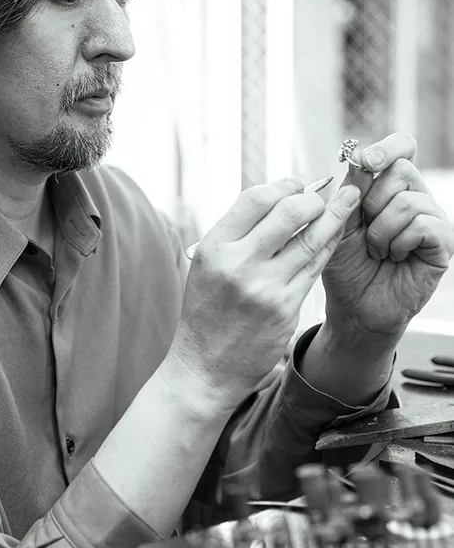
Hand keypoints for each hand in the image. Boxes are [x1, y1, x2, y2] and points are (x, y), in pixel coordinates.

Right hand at [170, 178, 360, 401]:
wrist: (204, 366)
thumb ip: (236, 235)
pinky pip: (315, 267)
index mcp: (215, 247)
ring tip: (346, 202)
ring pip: (310, 239)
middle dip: (313, 198)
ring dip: (333, 217)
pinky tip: (335, 236)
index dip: (282, 185)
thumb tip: (276, 201)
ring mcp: (265, 287)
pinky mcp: (286, 307)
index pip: (255, 198)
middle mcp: (239, 263)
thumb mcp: (207, 265)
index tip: (296, 184)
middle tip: (322, 195)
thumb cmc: (206, 311)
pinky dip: (328, 247)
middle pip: (289, 212)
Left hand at [323, 133, 453, 341]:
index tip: (366, 162)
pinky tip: (394, 256)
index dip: (387, 148)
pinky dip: (399, 241)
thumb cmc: (346, 264)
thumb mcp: (339, 222)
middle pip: (402, 169)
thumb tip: (361, 157)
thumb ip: (350, 190)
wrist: (353, 305)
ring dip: (381, 229)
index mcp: (390, 186)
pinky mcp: (443, 243)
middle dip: (372, 200)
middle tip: (366, 227)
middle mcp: (415, 197)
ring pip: (409, 201)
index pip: (402, 148)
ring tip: (377, 249)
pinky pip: (423, 225)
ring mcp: (432, 219)